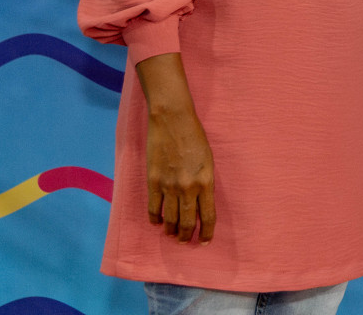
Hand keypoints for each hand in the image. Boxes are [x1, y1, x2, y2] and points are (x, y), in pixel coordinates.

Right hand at [145, 106, 215, 242]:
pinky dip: (155, 219)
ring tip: (173, 235)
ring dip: (172, 231)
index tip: (206, 241)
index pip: (208, 215)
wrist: (173, 121)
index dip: (207, 231)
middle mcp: (188, 188)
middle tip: (187, 242)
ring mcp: (169, 186)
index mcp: (206, 182)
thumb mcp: (209, 161)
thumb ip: (205, 182)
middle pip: (188, 222)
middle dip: (188, 236)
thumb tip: (201, 202)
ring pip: (170, 219)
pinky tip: (157, 223)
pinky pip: (154, 208)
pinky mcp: (153, 182)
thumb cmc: (195, 137)